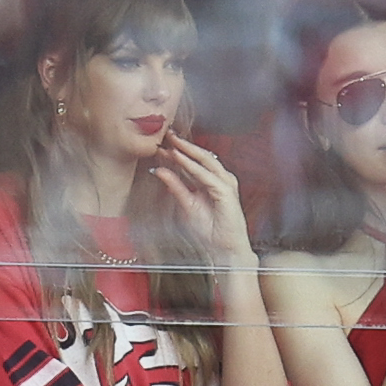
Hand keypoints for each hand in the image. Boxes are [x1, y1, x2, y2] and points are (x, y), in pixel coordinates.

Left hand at [151, 134, 254, 263]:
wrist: (224, 250)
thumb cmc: (210, 234)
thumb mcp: (186, 205)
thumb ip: (175, 187)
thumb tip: (159, 171)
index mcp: (209, 184)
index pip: (191, 163)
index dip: (176, 153)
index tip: (160, 145)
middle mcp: (218, 181)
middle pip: (200, 157)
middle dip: (183, 145)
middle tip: (167, 134)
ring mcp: (224, 184)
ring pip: (205, 161)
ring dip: (188, 151)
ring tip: (173, 142)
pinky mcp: (226, 191)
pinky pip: (207, 175)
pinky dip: (193, 166)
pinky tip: (181, 159)